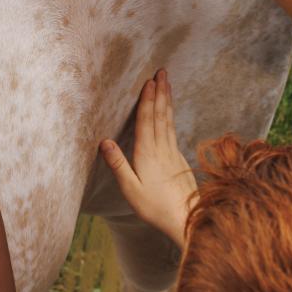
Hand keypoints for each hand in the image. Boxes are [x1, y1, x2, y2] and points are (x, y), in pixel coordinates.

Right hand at [100, 70, 196, 248]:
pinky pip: (173, 129)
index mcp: (148, 154)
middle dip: (160, 92)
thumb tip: (104, 142)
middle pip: (160, 115)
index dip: (147, 100)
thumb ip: (118, 165)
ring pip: (169, 120)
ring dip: (167, 100)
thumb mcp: (131, 190)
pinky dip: (171, 115)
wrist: (187, 219)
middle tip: (162, 72)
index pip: (147, 121)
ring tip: (167, 83)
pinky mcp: (178, 158)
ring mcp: (172, 152)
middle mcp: (162, 149)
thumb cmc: (155, 207)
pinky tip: (170, 111)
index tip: (149, 81)